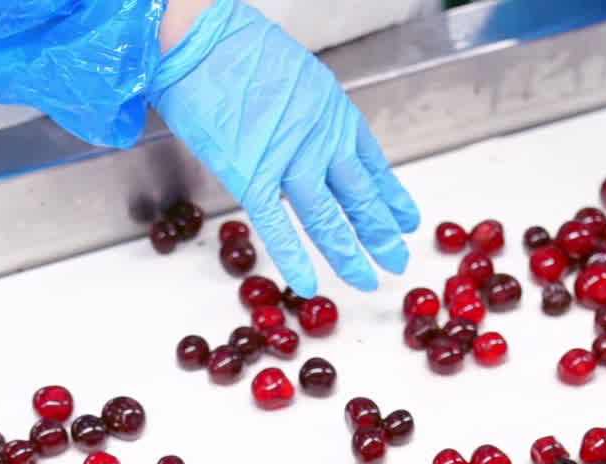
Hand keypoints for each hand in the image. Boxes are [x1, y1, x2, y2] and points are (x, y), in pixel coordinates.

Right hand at [147, 0, 418, 296]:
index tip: (405, 220)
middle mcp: (321, 138)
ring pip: (327, 217)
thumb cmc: (233, 49)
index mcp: (332, 111)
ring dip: (349, 253)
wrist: (200, 37)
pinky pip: (278, 225)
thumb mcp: (291, 74)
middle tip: (397, 261)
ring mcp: (289, 159)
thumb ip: (303, 114)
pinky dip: (294, 258)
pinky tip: (310, 284)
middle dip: (380, 233)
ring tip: (368, 279)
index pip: (371, 164)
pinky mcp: (252, 176)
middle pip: (359, 196)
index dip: (390, 196)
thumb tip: (297, 135)